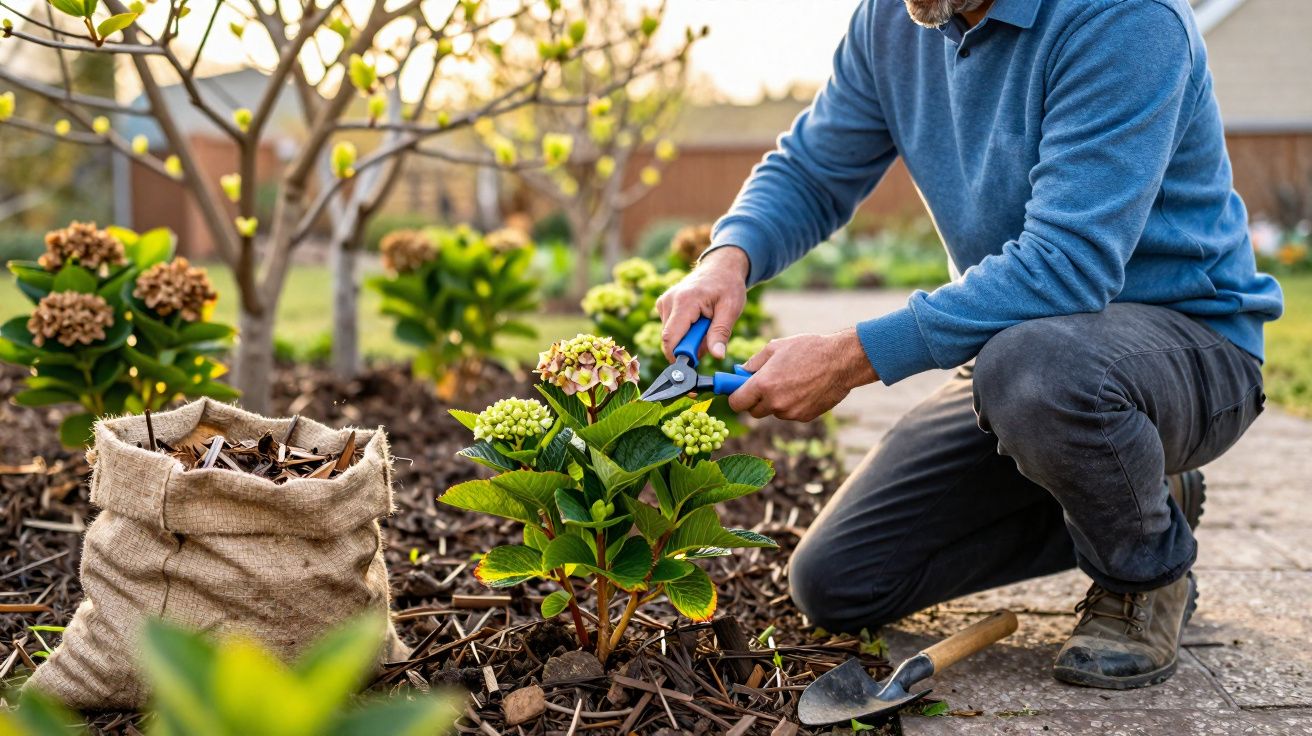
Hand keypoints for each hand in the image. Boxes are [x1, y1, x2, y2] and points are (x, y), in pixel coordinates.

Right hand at [655, 247, 749, 361]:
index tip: (695, 364)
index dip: (679, 356)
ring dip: (688, 338)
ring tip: (705, 325)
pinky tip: (697, 320)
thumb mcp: (731, 309)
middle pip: (670, 339)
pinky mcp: (663, 305)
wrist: (720, 267)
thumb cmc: (728, 286)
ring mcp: (664, 302)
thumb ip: (721, 333)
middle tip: (709, 338)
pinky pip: (670, 328)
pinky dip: (684, 331)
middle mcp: (669, 301)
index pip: (670, 338)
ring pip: (670, 335)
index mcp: (685, 301)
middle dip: (689, 347)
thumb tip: (718, 356)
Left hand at [728, 328, 878, 421]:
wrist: (841, 361)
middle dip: (754, 400)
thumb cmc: (808, 349)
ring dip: (774, 401)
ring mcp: (790, 413)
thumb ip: (753, 362)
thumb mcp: (775, 347)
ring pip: (772, 412)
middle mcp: (775, 403)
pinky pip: (789, 413)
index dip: (735, 396)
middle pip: (752, 411)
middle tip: (764, 384)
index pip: (736, 403)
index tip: (738, 390)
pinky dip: (790, 404)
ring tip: (790, 381)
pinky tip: (803, 388)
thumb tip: (739, 372)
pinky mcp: (804, 417)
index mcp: (763, 385)